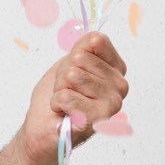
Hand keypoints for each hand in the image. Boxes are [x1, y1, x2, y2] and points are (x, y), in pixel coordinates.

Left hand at [16, 32, 128, 164]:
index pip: (95, 41)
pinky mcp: (97, 120)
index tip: (74, 70)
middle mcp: (120, 87)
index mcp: (116, 70)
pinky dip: (56, 104)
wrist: (45, 126)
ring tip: (66, 102)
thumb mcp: (70, 62)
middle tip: (68, 90)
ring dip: (60, 89)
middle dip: (64, 74)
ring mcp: (111, 104)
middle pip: (80, 58)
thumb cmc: (59, 96)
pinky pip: (65, 96)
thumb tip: (95, 38)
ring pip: (72, 76)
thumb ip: (84, 47)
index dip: (74, 54)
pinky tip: (64, 114)